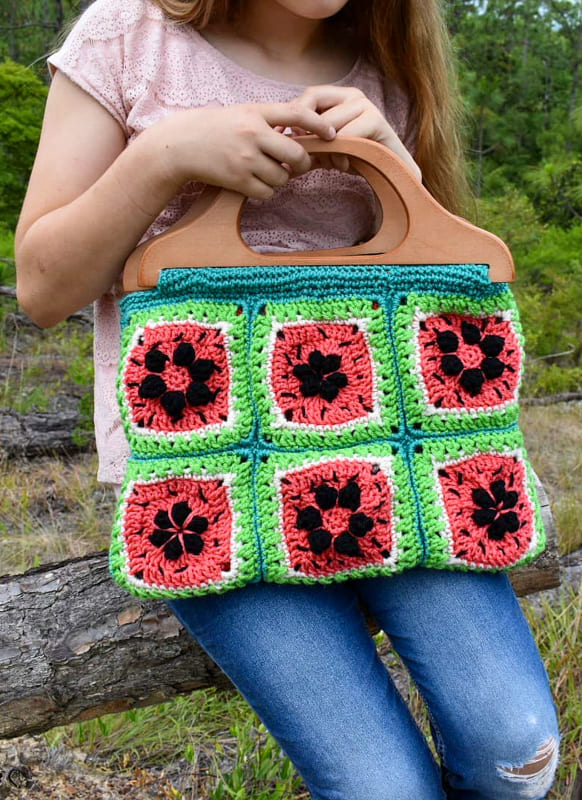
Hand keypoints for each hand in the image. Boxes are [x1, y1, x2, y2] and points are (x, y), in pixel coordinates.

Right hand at [154, 101, 336, 200]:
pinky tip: (254, 183)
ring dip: (279, 178)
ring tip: (264, 171)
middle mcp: (252, 134)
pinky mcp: (237, 180)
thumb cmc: (214, 129)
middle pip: (296, 154)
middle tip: (296, 164)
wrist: (181, 145)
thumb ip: (269, 121)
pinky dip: (265, 191)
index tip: (332, 134)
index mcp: (256, 112)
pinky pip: (267, 192)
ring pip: (282, 177)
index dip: (319, 124)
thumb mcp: (242, 114)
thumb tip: (302, 135)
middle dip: (301, 163)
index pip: (297, 113)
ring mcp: (245, 158)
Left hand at [283, 85, 421, 180]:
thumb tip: (278, 147)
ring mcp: (366, 105)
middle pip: (314, 108)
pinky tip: (343, 165)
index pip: (307, 98)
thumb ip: (303, 144)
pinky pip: (345, 136)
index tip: (289, 142)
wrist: (388, 174)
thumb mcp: (322, 150)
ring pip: (328, 124)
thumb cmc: (353, 159)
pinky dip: (339, 153)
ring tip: (332, 164)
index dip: (295, 120)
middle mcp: (352, 94)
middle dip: (309, 137)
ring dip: (325, 148)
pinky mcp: (376, 121)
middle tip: (312, 158)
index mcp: (337, 95)